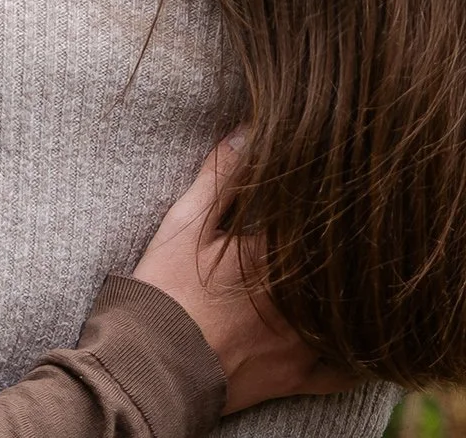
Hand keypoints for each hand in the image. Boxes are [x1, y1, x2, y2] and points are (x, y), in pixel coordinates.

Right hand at [133, 136, 357, 413]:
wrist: (154, 363)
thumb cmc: (167, 287)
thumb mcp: (187, 221)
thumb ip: (222, 176)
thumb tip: (248, 131)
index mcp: (275, 255)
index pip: (317, 218)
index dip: (326, 200)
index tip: (335, 183)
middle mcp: (299, 299)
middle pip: (339, 268)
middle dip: (344, 248)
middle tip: (342, 231)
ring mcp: (302, 343)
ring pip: (348, 319)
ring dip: (351, 298)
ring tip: (346, 279)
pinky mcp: (294, 377)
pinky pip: (339, 373)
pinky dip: (352, 359)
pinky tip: (354, 341)